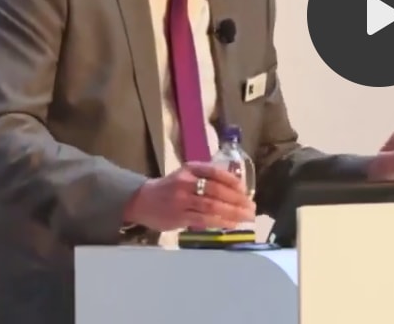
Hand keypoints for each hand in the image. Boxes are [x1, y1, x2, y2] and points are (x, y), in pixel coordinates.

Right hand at [123, 162, 255, 231]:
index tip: (246, 191)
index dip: (233, 181)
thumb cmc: (170, 187)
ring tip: (247, 217)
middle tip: (252, 207)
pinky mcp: (179, 217)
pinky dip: (220, 222)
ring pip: (212, 206)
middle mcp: (186, 182)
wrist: (141, 200)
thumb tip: (237, 188)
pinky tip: (232, 224)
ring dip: (233, 212)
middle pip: (217, 190)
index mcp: (190, 169)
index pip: (216, 172)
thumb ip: (207, 177)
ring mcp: (182, 200)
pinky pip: (204, 220)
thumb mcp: (186, 174)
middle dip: (238, 200)